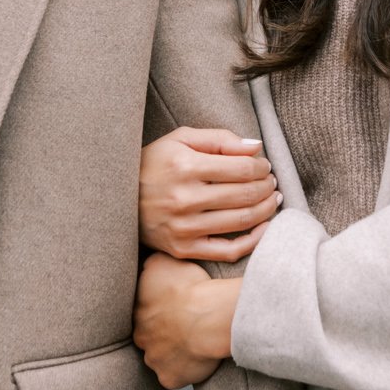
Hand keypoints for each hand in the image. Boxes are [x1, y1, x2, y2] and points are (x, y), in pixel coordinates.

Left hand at [133, 252, 239, 388]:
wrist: (208, 316)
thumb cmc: (189, 287)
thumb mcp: (161, 262)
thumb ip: (148, 266)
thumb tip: (144, 267)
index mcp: (138, 311)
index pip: (143, 313)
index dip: (160, 310)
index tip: (175, 308)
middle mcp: (141, 337)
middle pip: (149, 337)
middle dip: (163, 334)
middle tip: (184, 325)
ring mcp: (154, 360)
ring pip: (161, 359)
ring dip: (173, 353)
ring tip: (194, 343)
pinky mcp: (170, 379)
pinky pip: (176, 378)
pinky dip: (185, 371)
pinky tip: (198, 359)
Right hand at [139, 126, 282, 260]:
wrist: (117, 199)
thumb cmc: (153, 164)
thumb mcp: (180, 139)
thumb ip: (219, 139)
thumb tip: (256, 147)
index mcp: (185, 166)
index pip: (242, 169)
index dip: (261, 167)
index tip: (264, 166)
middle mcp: (185, 198)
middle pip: (245, 194)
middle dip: (266, 187)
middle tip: (271, 182)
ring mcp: (184, 227)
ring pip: (242, 220)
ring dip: (266, 209)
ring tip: (271, 199)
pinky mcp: (183, 249)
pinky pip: (229, 250)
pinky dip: (254, 240)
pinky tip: (264, 227)